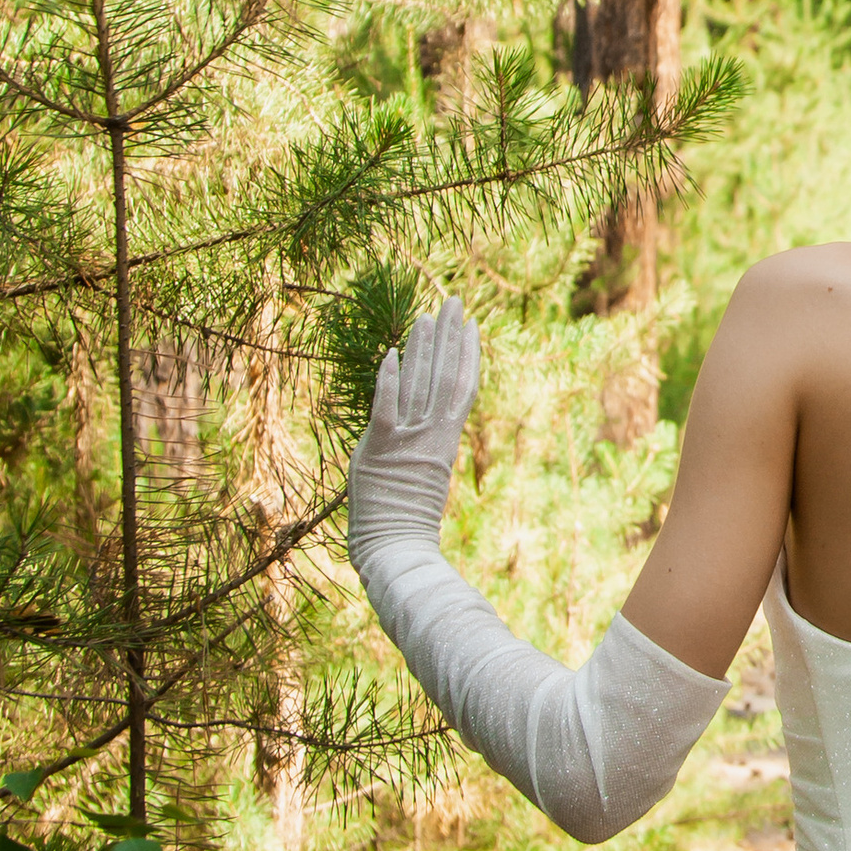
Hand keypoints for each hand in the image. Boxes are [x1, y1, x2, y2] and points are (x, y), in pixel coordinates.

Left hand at [347, 295, 481, 571]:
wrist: (397, 548)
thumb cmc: (405, 524)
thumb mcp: (418, 478)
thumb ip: (414, 448)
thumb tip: (408, 429)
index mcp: (443, 442)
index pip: (460, 388)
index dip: (466, 354)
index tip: (470, 326)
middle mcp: (429, 435)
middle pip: (443, 376)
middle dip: (448, 336)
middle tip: (454, 301)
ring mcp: (405, 441)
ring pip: (418, 384)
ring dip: (422, 348)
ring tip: (428, 316)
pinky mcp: (380, 449)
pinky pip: (384, 408)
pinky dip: (387, 381)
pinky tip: (389, 353)